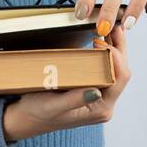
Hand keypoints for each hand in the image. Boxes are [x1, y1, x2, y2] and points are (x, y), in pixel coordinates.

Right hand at [2, 22, 130, 142]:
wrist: (26, 118)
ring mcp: (100, 98)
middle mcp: (104, 105)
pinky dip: (106, 54)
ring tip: (109, 30)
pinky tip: (102, 40)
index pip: (118, 79)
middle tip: (111, 27)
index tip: (101, 40)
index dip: (115, 57)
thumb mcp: (53, 106)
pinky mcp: (94, 90)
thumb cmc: (37, 113)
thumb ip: (75, 100)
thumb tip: (96, 91)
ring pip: (116, 69)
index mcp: (99, 109)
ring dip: (114, 49)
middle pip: (121, 72)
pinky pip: (106, 69)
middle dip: (119, 48)